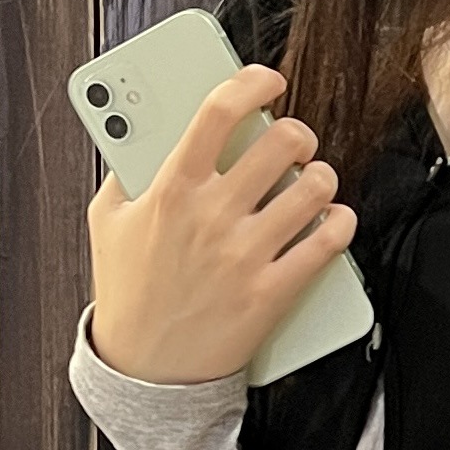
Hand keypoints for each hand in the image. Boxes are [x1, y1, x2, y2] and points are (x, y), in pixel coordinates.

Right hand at [88, 65, 357, 384]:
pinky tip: (336, 219)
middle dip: (297, 133)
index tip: (269, 78)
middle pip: (280, 143)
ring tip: (315, 181)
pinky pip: (325, 246)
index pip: (219, 111)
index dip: (252, 81)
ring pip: (312, 189)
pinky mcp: (271, 293)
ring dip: (321, 176)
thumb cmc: (128, 294)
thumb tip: (145, 129)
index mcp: (170, 188)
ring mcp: (245, 255)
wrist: (146, 370)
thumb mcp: (109, 221)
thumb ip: (127, 170)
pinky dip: (340, 225)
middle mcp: (212, 216)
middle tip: (295, 142)